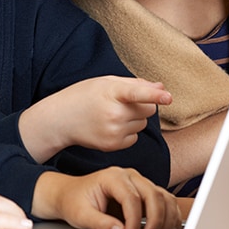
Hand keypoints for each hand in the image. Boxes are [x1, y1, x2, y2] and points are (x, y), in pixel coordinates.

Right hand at [20, 77, 171, 161]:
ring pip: (143, 124)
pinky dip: (128, 132)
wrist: (61, 119)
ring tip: (112, 114)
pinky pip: (135, 138)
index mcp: (110, 92)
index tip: (168, 97)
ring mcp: (113, 131)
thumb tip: (161, 87)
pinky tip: (110, 126)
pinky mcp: (113, 145)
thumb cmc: (84, 96)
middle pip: (149, 110)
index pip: (136, 93)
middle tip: (122, 103)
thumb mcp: (105, 82)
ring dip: (134, 119)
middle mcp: (113, 113)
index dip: (154, 95)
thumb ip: (134, 84)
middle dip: (143, 105)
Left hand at [31, 169, 180, 228]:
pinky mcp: (145, 192)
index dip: (134, 221)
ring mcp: (139, 182)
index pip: (131, 198)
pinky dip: (170, 216)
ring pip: (163, 197)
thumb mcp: (81, 215)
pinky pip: (165, 201)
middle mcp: (129, 175)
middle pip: (153, 195)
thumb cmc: (74, 201)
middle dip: (155, 220)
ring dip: (166, 219)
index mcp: (112, 176)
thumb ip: (100, 224)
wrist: (70, 194)